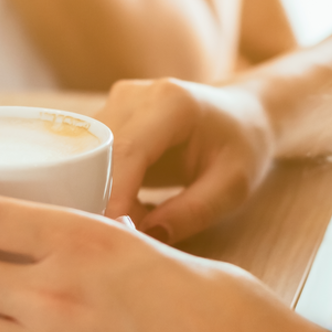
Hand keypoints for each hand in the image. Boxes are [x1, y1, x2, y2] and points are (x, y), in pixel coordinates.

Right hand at [94, 79, 274, 243]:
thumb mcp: (232, 186)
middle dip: (106, 198)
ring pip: (89, 155)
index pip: (128, 151)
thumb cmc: (241, 146)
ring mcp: (118, 101)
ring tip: (140, 220)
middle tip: (130, 235)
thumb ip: (192, 211)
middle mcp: (136, 95)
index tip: (113, 232)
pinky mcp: (108, 114)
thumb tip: (147, 236)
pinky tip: (133, 206)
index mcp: (172, 102)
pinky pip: (91, 155)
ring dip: (105, 194)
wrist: (242, 113)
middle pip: (99, 152)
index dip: (115, 194)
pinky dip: (105, 186)